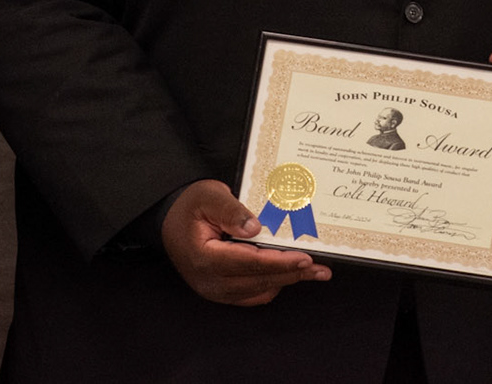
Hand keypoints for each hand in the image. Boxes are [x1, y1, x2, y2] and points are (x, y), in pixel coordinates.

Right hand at [160, 179, 331, 305]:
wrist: (171, 221)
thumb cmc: (191, 206)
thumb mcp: (208, 196)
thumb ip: (231, 210)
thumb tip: (256, 228)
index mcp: (204, 257)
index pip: (249, 262)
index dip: (280, 262)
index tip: (306, 258)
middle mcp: (209, 281)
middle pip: (259, 281)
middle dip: (292, 274)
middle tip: (321, 268)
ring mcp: (216, 291)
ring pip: (260, 291)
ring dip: (287, 280)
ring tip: (314, 271)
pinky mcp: (223, 292)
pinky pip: (254, 294)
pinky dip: (274, 284)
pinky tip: (289, 273)